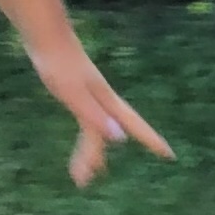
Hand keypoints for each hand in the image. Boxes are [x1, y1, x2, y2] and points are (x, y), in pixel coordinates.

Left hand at [30, 40, 170, 186]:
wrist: (45, 35)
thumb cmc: (59, 63)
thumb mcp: (74, 93)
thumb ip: (95, 116)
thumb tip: (119, 139)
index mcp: (105, 102)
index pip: (134, 125)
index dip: (152, 140)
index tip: (170, 154)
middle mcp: (100, 100)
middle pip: (103, 135)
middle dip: (97, 157)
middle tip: (88, 178)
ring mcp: (87, 94)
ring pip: (91, 130)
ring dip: (86, 152)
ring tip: (78, 174)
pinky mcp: (73, 89)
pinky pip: (83, 120)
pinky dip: (82, 135)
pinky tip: (82, 139)